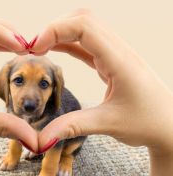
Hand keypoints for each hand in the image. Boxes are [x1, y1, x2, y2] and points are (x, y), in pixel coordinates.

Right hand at [31, 9, 172, 154]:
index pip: (85, 27)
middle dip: (55, 28)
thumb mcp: (109, 124)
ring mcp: (116, 55)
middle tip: (34, 47)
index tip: (35, 47)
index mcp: (120, 61)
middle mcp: (119, 52)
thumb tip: (41, 138)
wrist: (169, 126)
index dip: (55, 30)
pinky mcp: (111, 63)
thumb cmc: (148, 124)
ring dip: (61, 33)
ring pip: (85, 29)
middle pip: (83, 20)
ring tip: (40, 47)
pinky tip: (55, 49)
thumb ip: (73, 126)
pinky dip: (68, 43)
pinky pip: (87, 45)